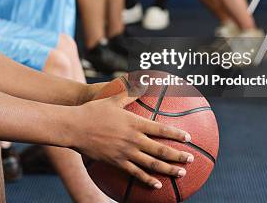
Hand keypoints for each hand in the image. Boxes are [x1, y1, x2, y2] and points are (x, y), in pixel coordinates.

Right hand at [72, 90, 192, 188]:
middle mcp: (133, 139)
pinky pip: (135, 173)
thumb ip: (129, 91)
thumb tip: (142, 81)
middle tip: (191, 159)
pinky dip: (148, 180)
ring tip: (181, 173)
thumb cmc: (93, 110)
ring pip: (151, 164)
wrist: (75, 127)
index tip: (188, 137)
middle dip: (178, 155)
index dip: (176, 133)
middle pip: (160, 149)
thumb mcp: (112, 98)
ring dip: (168, 169)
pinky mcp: (117, 162)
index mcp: (134, 123)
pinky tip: (157, 185)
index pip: (160, 129)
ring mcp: (125, 153)